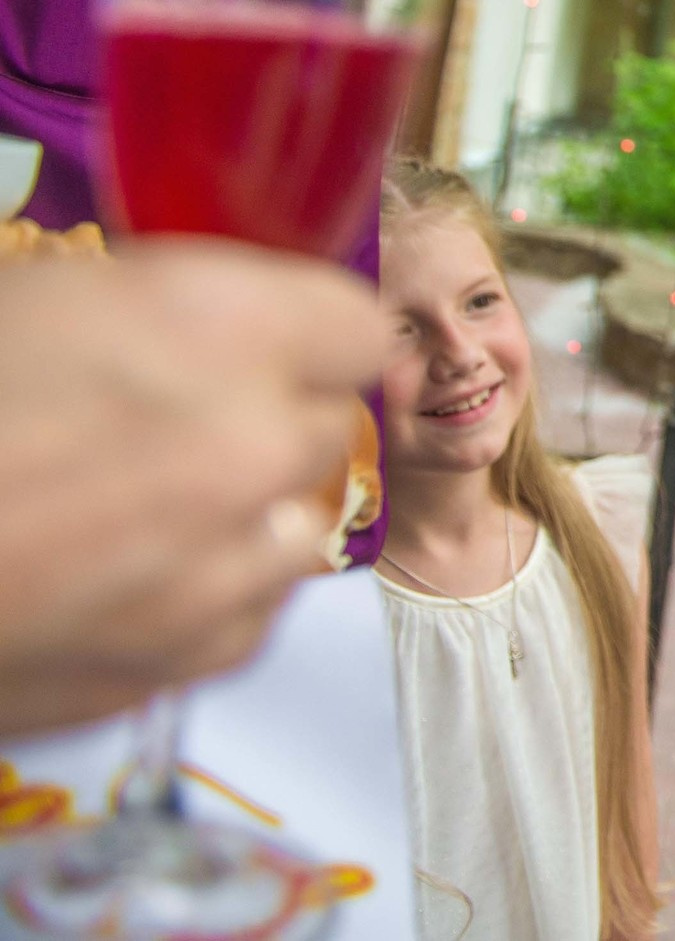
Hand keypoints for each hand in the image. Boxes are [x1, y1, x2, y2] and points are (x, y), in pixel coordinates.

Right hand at [0, 239, 390, 735]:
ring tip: (135, 506)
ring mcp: (225, 568)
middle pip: (322, 425)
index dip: (304, 327)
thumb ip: (145, 307)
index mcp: (218, 324)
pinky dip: (202, 598)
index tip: (271, 333)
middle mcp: (250, 444)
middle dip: (263, 415)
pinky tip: (114, 578)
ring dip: (242, 512)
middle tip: (168, 419)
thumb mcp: (28, 299)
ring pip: (297, 528)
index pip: (353, 323)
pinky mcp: (181, 665)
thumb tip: (195, 320)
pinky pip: (244, 617)